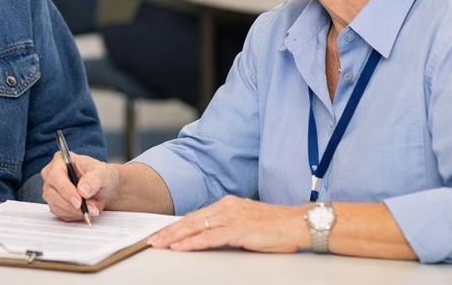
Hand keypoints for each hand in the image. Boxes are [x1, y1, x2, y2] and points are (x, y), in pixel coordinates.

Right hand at [41, 151, 116, 220]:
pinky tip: (85, 210)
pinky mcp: (54, 203)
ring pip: (56, 205)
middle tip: (91, 208)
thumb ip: (94, 179)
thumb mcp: (103, 173)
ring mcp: (51, 189)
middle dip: (73, 205)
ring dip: (75, 211)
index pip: (55, 175)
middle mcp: (52, 174)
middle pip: (52, 193)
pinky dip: (74, 215)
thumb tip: (83, 190)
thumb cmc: (101, 175)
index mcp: (62, 160)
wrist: (103, 188)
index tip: (79, 201)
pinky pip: (60, 213)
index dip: (65, 189)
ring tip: (93, 208)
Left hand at [148, 196, 307, 252]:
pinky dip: (192, 243)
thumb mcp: (248, 222)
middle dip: (169, 231)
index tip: (162, 232)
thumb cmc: (277, 226)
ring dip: (174, 237)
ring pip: (195, 227)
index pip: (196, 215)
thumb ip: (229, 225)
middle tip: (153, 239)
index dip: (177, 225)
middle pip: (190, 220)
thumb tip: (212, 234)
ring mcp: (231, 218)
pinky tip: (180, 247)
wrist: (298, 223)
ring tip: (160, 244)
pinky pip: (209, 237)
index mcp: (228, 204)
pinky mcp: (238, 230)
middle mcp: (226, 208)